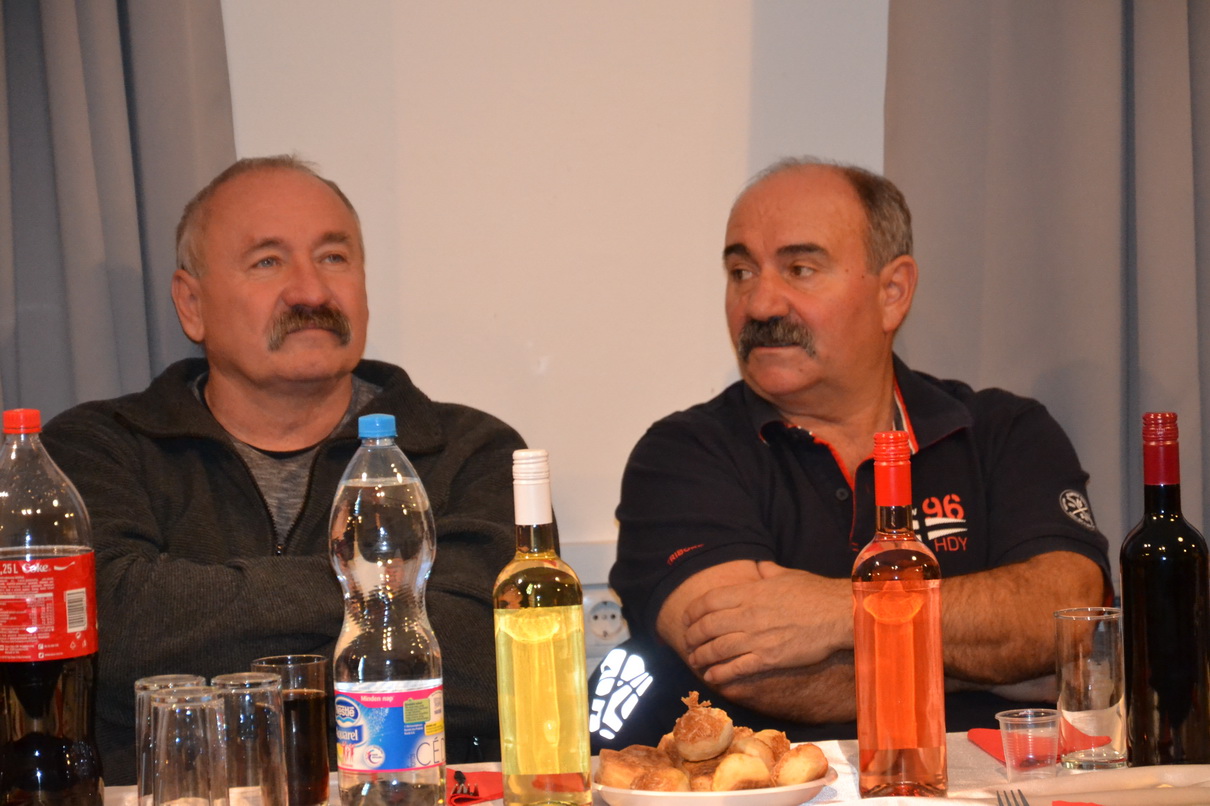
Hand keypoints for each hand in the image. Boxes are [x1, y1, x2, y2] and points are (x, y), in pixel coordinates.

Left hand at [681, 561, 851, 685]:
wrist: (838, 613)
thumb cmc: (815, 592)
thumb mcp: (786, 574)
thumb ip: (766, 571)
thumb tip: (758, 566)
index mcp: (750, 592)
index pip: (709, 601)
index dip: (692, 612)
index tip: (686, 619)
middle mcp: (748, 614)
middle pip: (708, 626)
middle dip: (692, 636)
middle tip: (687, 643)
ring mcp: (758, 637)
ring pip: (718, 648)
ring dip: (701, 656)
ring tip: (695, 661)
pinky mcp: (769, 658)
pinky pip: (736, 667)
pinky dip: (720, 673)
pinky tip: (712, 677)